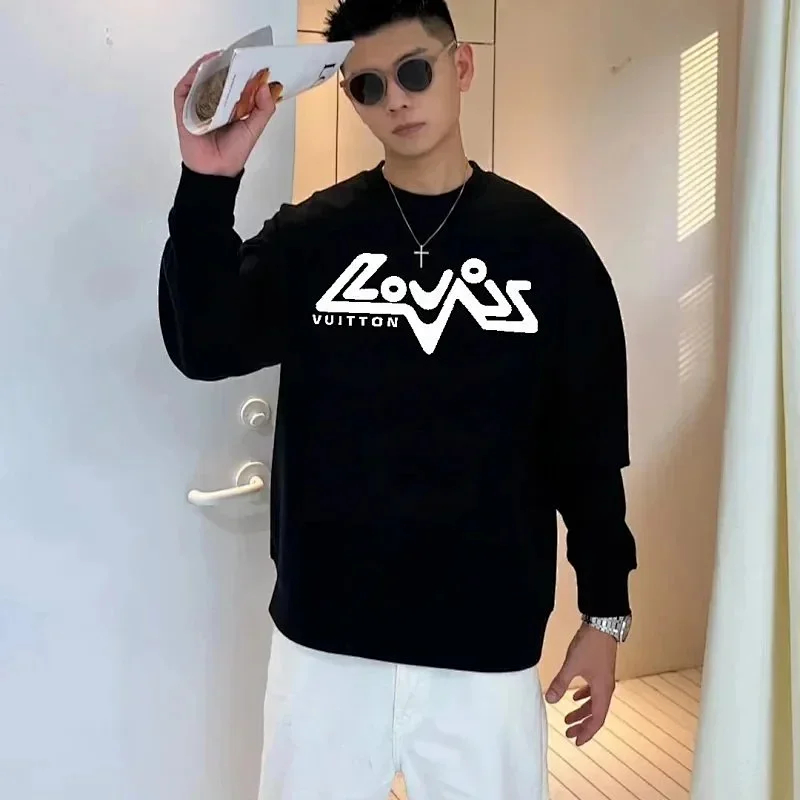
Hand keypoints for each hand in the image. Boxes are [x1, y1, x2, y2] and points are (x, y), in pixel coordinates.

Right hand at [173, 52, 277, 177]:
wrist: (216, 171)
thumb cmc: (234, 153)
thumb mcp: (255, 128)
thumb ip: (264, 109)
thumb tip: (266, 86)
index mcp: (231, 105)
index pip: (235, 81)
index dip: (242, 69)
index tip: (251, 59)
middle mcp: (214, 102)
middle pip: (217, 76)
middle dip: (226, 64)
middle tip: (236, 54)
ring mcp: (197, 104)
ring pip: (200, 78)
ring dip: (208, 65)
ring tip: (220, 57)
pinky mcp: (183, 108)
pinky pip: (184, 88)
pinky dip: (191, 77)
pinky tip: (202, 69)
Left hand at [545, 623, 616, 745]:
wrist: (603, 625)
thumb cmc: (590, 646)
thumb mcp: (572, 665)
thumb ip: (560, 683)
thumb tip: (549, 700)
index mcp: (603, 691)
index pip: (597, 719)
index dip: (587, 732)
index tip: (576, 741)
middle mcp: (606, 688)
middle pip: (596, 713)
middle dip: (582, 724)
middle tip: (569, 733)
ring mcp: (604, 679)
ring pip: (594, 702)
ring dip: (582, 711)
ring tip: (568, 717)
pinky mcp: (600, 670)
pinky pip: (593, 690)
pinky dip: (584, 696)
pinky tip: (574, 695)